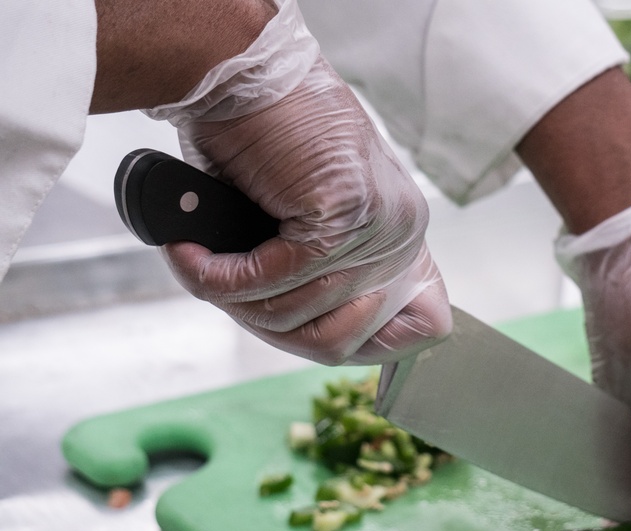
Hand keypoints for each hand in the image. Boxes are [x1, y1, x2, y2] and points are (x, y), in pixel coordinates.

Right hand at [160, 56, 451, 364]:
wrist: (241, 68)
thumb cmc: (263, 136)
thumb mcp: (303, 217)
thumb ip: (317, 272)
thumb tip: (297, 326)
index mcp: (403, 235)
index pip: (420, 327)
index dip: (362, 344)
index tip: (299, 329)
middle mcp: (404, 232)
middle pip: (342, 337)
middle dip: (268, 324)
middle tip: (222, 288)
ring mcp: (380, 224)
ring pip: (300, 312)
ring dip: (234, 299)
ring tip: (199, 263)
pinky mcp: (343, 212)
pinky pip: (274, 279)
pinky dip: (220, 277)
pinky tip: (194, 253)